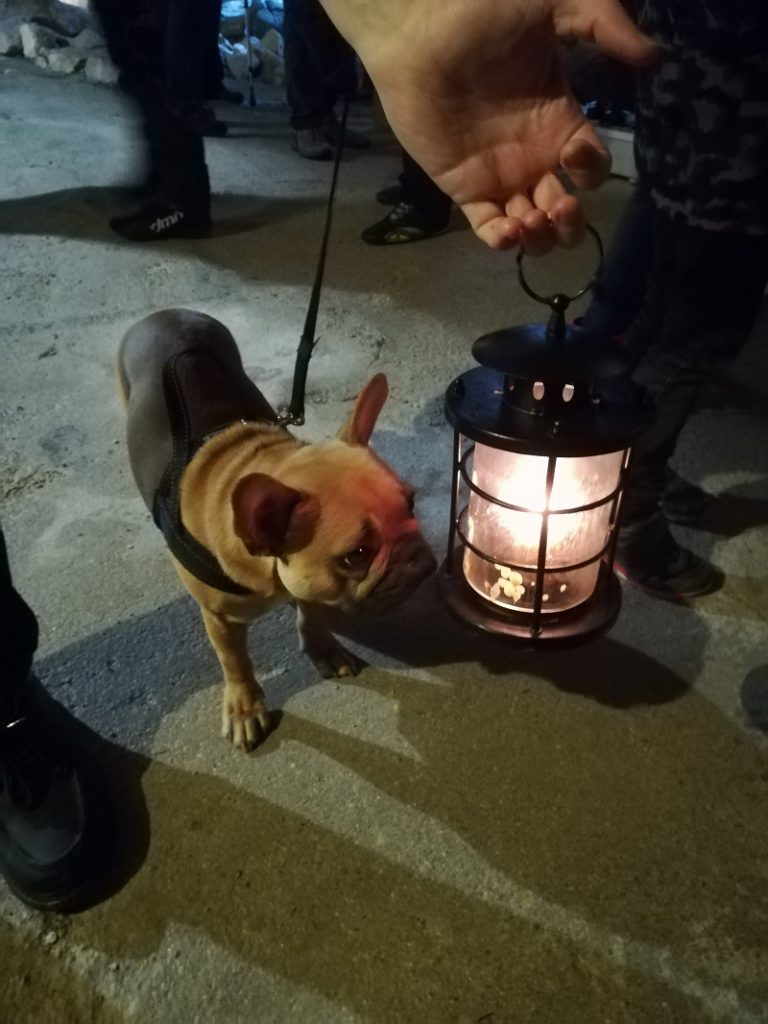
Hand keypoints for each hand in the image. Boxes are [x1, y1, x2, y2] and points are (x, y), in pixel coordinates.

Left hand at [322, 0, 655, 250]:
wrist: (418, 31)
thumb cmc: (483, 14)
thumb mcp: (554, 6)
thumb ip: (603, 25)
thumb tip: (651, 56)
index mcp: (558, 123)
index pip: (590, 168)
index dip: (591, 173)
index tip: (574, 157)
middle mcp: (533, 157)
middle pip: (565, 213)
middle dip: (570, 224)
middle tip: (558, 207)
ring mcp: (498, 177)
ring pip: (531, 229)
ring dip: (541, 239)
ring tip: (531, 220)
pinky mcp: (465, 190)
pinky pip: (489, 229)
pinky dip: (503, 241)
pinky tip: (509, 231)